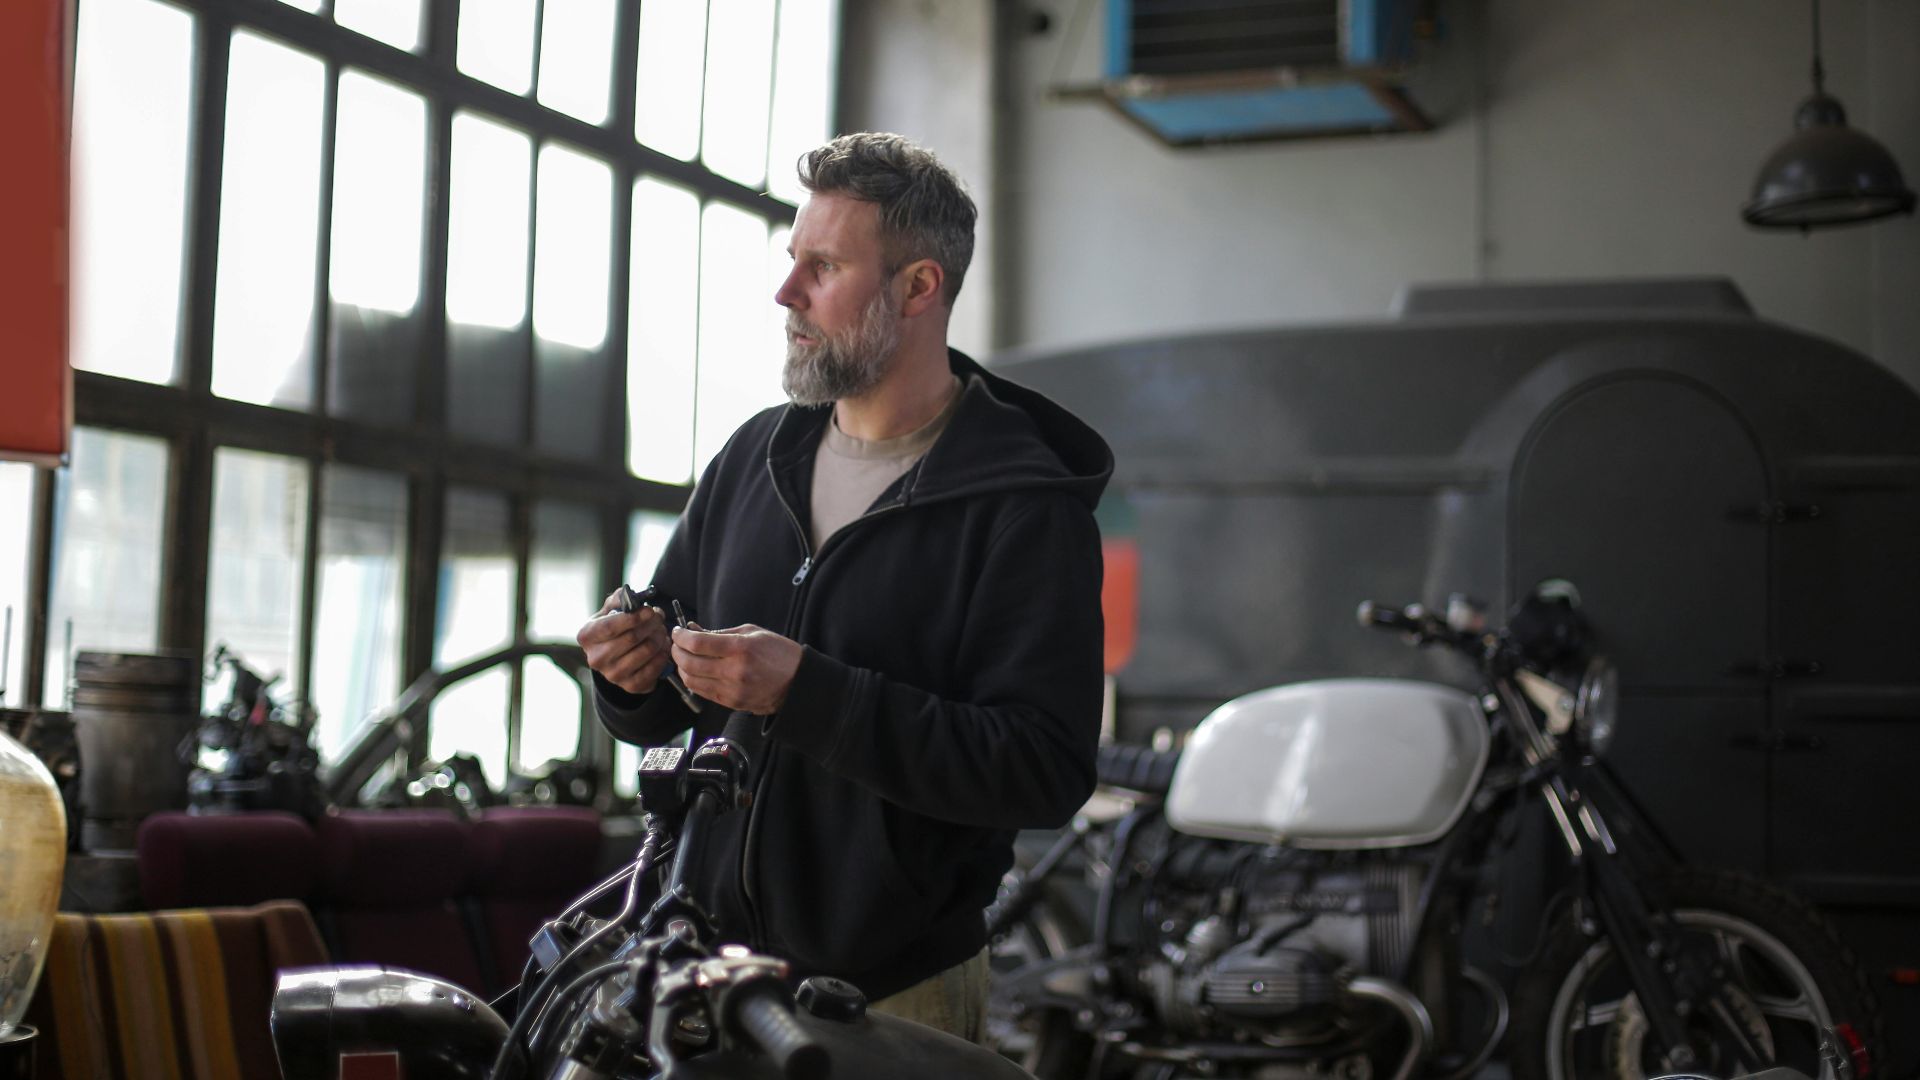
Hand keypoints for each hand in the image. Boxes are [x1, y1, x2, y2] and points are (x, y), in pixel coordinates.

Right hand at [577, 592, 671, 694]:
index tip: (649, 610)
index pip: (610, 627)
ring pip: (645, 651)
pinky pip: (654, 667)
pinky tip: (663, 645)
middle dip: (651, 625)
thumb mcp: (609, 611)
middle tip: (659, 617)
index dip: (633, 617)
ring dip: (659, 637)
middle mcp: (596, 658)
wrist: (615, 658)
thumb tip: (628, 595)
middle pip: (631, 638)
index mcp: (587, 636)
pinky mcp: (630, 686)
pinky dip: (663, 653)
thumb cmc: (613, 629)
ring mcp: (613, 675)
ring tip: (661, 630)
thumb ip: (618, 599)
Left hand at [669, 623, 802, 715]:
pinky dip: (693, 680)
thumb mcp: (752, 632)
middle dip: (677, 651)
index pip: (698, 643)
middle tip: (677, 644)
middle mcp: (734, 671)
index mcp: (740, 648)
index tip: (677, 632)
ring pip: (692, 680)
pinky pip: (702, 692)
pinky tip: (695, 671)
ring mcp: (732, 690)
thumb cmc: (778, 653)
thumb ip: (721, 633)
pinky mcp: (731, 703)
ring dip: (682, 667)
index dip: (681, 637)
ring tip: (684, 657)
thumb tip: (695, 632)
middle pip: (690, 662)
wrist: (798, 682)